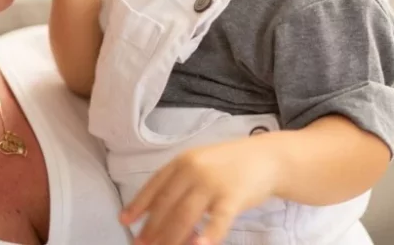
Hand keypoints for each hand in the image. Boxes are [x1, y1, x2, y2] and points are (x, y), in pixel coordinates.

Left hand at [122, 135, 282, 244]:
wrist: (268, 157)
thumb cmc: (231, 164)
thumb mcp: (201, 163)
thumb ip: (178, 183)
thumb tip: (150, 210)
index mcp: (184, 161)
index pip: (155, 185)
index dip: (139, 204)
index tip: (125, 221)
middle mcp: (194, 170)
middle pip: (166, 206)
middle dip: (151, 230)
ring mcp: (213, 184)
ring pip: (184, 217)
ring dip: (170, 239)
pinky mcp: (232, 197)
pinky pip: (216, 221)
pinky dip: (206, 236)